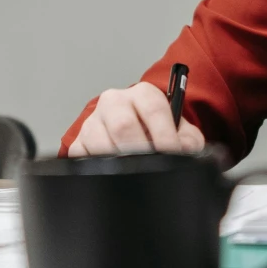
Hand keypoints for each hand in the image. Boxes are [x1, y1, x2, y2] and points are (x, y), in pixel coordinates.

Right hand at [65, 81, 205, 157]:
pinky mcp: (79, 141)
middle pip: (122, 125)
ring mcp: (93, 121)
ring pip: (100, 142)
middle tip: (150, 167)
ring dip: (117, 161)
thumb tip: (183, 150)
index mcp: (143, 94)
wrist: (135, 133)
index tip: (170, 153)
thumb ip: (188, 139)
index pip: (153, 109)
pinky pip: (83, 157)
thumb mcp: (180, 132)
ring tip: (131, 171)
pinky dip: (96, 169)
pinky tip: (110, 173)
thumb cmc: (157, 132)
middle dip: (139, 150)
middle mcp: (115, 102)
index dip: (164, 134)